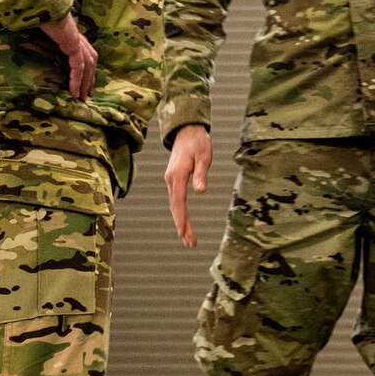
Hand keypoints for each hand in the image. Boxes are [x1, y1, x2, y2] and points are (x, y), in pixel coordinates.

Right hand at [0, 7, 96, 97]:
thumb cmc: (22, 1)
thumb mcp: (4, 14)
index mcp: (62, 29)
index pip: (76, 47)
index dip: (79, 61)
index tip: (77, 75)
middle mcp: (71, 35)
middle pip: (88, 57)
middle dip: (89, 76)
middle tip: (85, 94)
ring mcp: (73, 39)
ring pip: (88, 63)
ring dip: (87, 80)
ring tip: (82, 97)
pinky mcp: (71, 43)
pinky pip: (78, 65)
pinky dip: (77, 79)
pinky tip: (73, 92)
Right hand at [164, 125, 212, 248]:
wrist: (187, 131)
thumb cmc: (198, 142)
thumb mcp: (204, 156)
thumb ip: (202, 174)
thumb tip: (201, 192)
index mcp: (177, 175)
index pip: (179, 201)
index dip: (182, 218)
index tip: (184, 233)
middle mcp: (171, 180)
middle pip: (176, 208)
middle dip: (182, 227)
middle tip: (191, 244)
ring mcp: (171, 180)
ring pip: (175, 206)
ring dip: (181, 223)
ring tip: (188, 240)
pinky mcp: (174, 180)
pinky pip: (176, 200)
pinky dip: (179, 213)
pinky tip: (184, 223)